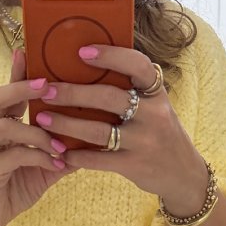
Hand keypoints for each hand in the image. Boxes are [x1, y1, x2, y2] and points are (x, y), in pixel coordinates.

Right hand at [0, 48, 71, 225]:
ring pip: (4, 126)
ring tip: (60, 142)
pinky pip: (11, 156)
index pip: (9, 90)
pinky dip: (37, 158)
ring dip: (36, 132)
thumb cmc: (15, 185)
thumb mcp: (45, 165)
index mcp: (1, 122)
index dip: (17, 70)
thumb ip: (65, 147)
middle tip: (46, 85)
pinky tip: (56, 165)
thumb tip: (99, 135)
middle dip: (21, 89)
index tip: (28, 50)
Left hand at [35, 45, 207, 211]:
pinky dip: (76, 156)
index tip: (83, 52)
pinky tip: (60, 151)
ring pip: (98, 130)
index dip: (111, 56)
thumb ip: (131, 90)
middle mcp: (153, 114)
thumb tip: (87, 65)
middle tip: (46, 90)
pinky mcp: (135, 165)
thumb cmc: (159, 132)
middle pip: (108, 97)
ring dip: (66, 124)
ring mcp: (145, 141)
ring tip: (42, 119)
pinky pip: (99, 159)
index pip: (137, 65)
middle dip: (73, 92)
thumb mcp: (154, 106)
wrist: (183, 173)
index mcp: (157, 93)